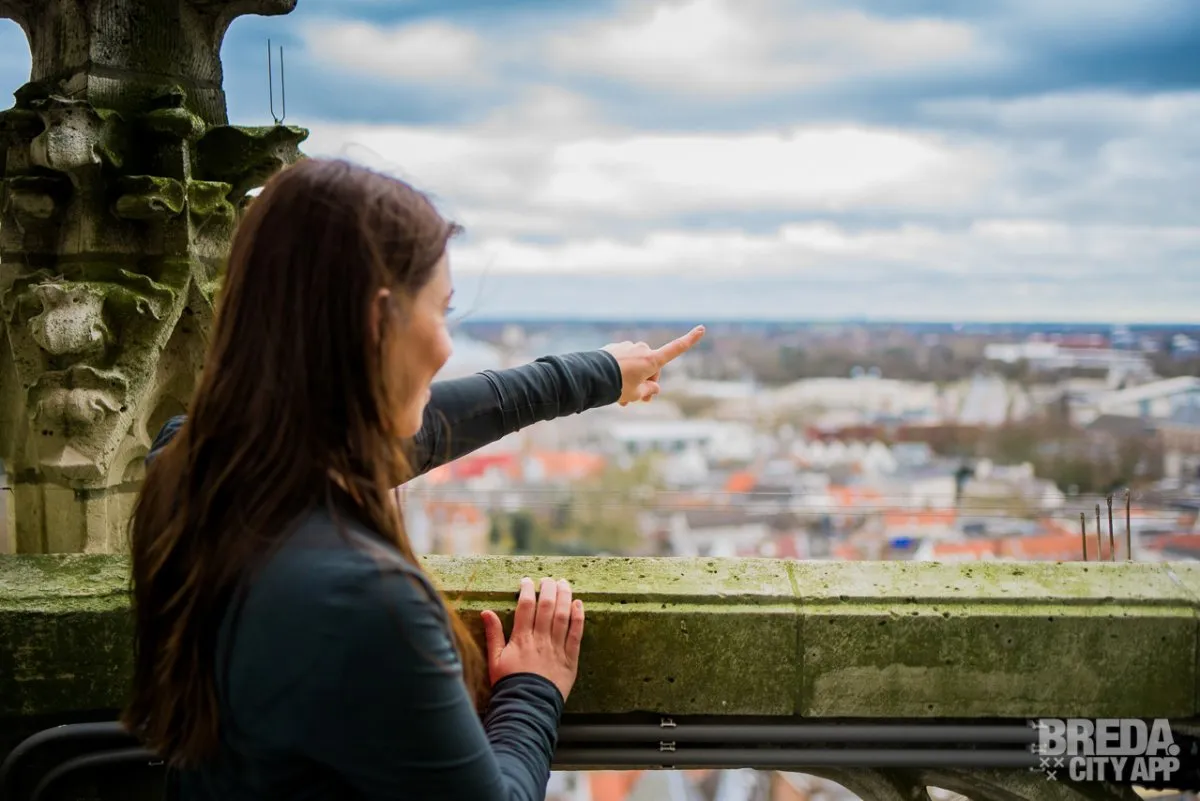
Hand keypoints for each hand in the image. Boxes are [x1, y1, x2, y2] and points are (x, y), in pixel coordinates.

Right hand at [481, 577, 584, 701]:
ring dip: (564, 596)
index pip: (525, 606)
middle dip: (548, 588)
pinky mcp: (570, 659)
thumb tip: (486, 612)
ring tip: (564, 584)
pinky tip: (579, 604)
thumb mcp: (495, 660)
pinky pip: (576, 634)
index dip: (526, 590)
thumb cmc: (508, 685)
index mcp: (521, 639)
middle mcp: (540, 640)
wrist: (527, 707)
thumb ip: (493, 634)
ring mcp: (557, 648)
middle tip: (548, 580)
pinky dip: (578, 617)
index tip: (526, 581)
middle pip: (547, 606)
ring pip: (563, 616)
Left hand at [603, 325, 704, 405]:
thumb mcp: (637, 394)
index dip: (690, 340)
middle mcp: (642, 349)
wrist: (592, 376)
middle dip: (647, 383)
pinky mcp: (615, 348)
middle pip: (652, 368)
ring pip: (636, 366)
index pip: (676, 349)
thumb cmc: (617, 386)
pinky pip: (624, 362)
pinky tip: (613, 386)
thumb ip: (649, 391)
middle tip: (639, 401)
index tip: (702, 328)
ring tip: (622, 400)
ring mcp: (628, 347)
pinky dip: (622, 373)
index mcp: (651, 360)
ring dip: (633, 380)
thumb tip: (654, 388)